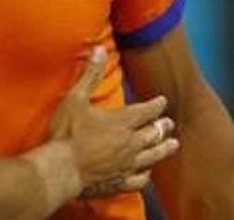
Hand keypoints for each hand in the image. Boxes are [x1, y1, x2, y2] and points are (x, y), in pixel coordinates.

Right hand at [49, 46, 179, 197]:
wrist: (61, 170)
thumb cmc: (66, 134)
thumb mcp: (75, 98)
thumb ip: (90, 74)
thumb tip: (99, 49)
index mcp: (122, 121)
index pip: (147, 110)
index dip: (157, 105)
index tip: (163, 101)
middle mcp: (130, 143)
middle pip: (154, 133)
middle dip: (163, 126)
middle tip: (169, 123)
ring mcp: (126, 165)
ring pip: (153, 156)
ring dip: (164, 148)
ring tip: (173, 145)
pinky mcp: (119, 183)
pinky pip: (140, 180)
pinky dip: (146, 174)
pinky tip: (146, 172)